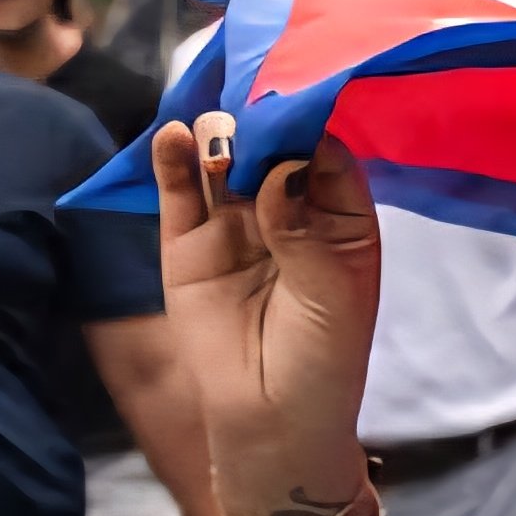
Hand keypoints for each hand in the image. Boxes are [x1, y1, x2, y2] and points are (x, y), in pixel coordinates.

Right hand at [152, 113, 379, 515]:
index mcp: (340, 220)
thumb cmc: (322, 360)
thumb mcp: (330, 293)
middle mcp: (288, 211)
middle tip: (251, 94)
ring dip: (221, 136)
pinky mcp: (186, 243)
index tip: (297, 94)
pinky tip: (177, 137)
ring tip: (219, 126)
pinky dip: (176, 162)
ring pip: (225, 162)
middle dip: (262, 121)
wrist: (271, 422)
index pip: (326, 156)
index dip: (312, 126)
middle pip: (271, 148)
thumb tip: (279, 170)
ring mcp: (235, 223)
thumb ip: (305, 230)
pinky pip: (180, 193)